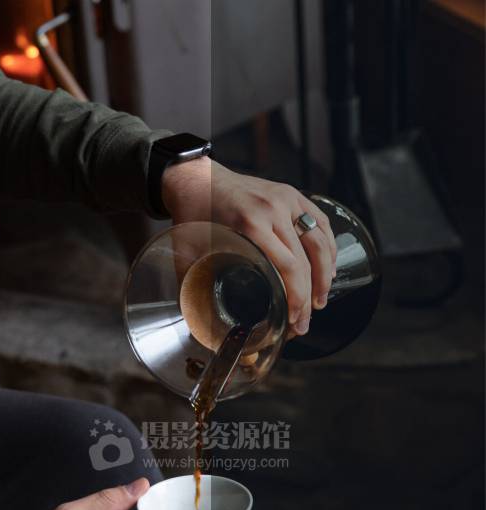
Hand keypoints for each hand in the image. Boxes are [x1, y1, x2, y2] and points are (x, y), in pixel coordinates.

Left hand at [162, 158, 336, 336]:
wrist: (195, 178)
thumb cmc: (191, 213)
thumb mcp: (188, 250)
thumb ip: (192, 285)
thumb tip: (193, 322)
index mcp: (250, 224)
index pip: (288, 267)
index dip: (296, 297)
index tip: (293, 319)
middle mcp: (273, 209)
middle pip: (305, 260)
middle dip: (309, 296)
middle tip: (304, 322)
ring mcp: (286, 199)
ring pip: (319, 241)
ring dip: (325, 275)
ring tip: (320, 300)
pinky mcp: (292, 194)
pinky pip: (320, 222)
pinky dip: (329, 247)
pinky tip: (329, 268)